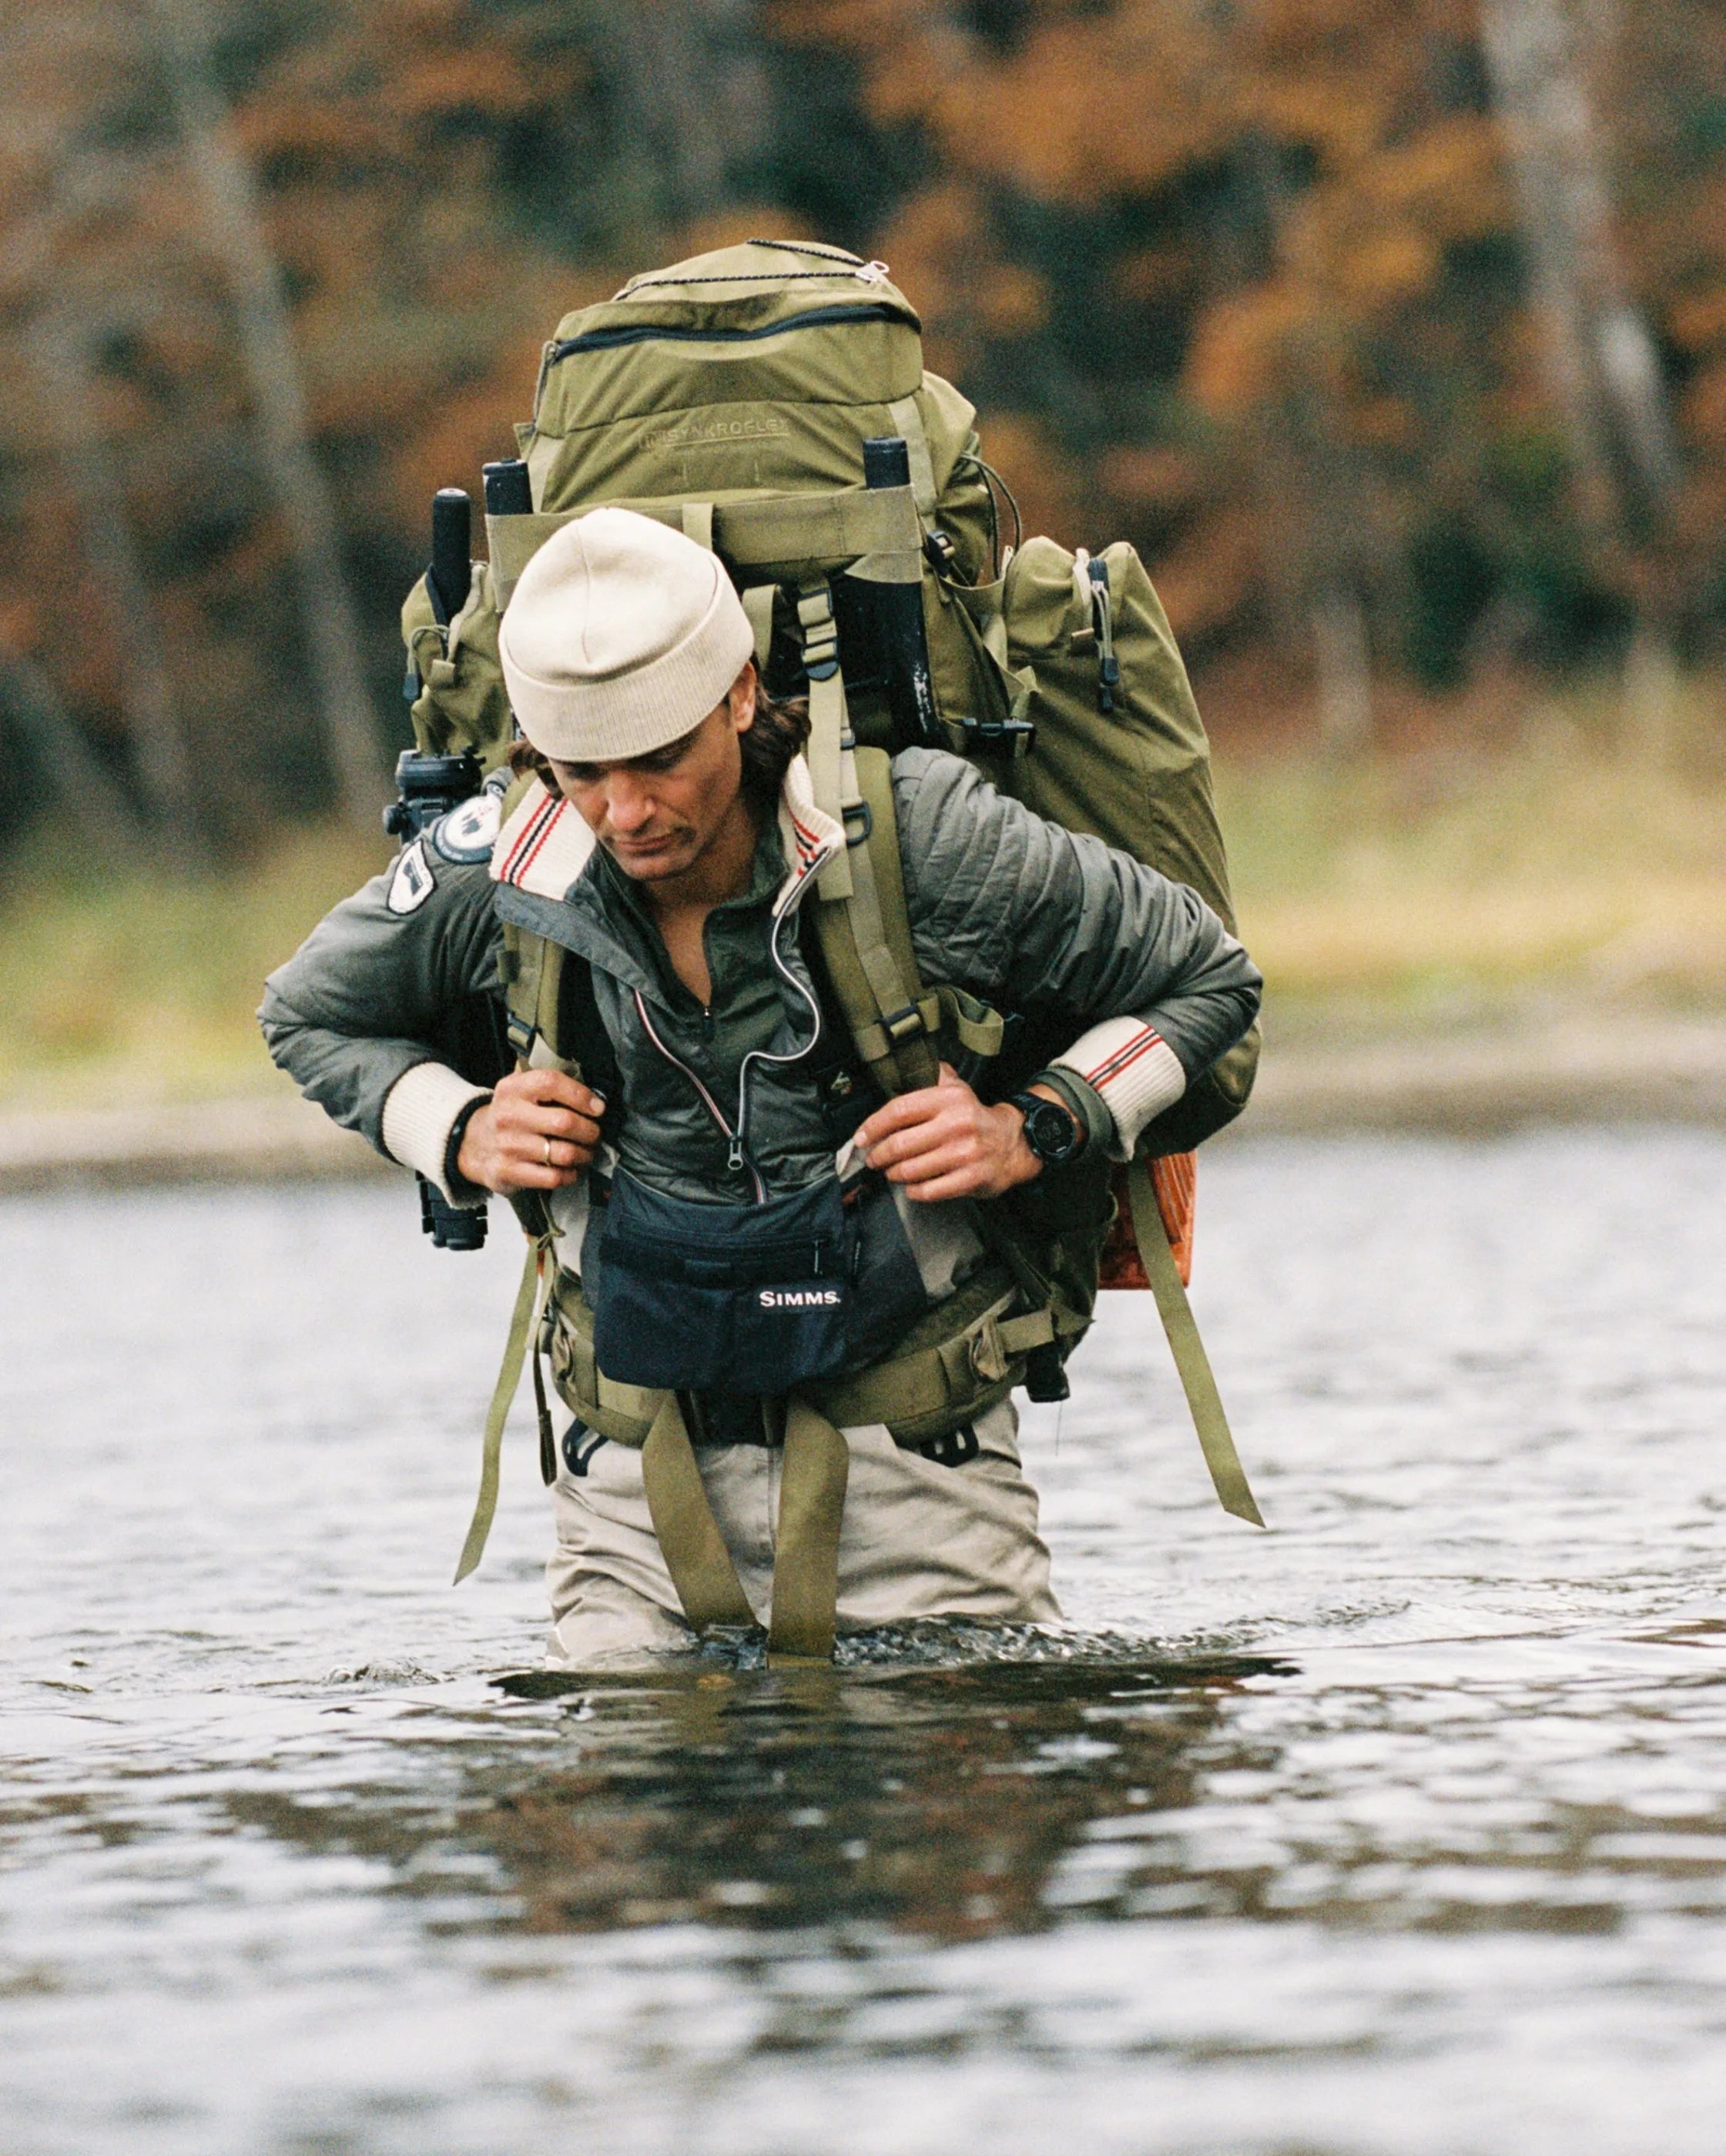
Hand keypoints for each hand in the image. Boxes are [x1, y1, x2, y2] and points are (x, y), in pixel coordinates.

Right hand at [456, 1069, 604, 1194]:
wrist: (472, 1143)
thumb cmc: (510, 1115)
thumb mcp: (520, 1090)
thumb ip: (550, 1087)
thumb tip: (594, 1099)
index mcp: (513, 1089)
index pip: (551, 1083)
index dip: (581, 1095)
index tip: (598, 1108)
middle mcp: (508, 1115)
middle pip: (564, 1122)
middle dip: (590, 1131)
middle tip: (595, 1135)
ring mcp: (507, 1146)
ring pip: (564, 1153)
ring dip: (585, 1155)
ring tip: (587, 1152)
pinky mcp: (508, 1172)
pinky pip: (553, 1177)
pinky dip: (571, 1175)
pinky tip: (571, 1169)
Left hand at [854, 1063, 1069, 1202]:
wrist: (1013, 1143)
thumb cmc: (975, 1118)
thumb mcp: (957, 1089)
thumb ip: (931, 1075)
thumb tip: (901, 1063)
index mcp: (949, 1099)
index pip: (899, 1110)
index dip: (873, 1126)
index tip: (861, 1138)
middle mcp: (957, 1124)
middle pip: (900, 1144)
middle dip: (879, 1155)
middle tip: (873, 1159)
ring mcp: (965, 1154)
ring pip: (911, 1169)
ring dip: (893, 1173)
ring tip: (891, 1171)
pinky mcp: (972, 1179)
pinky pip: (929, 1190)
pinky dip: (913, 1190)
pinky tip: (911, 1186)